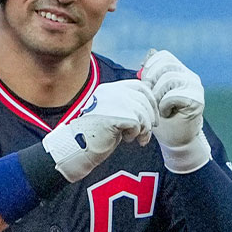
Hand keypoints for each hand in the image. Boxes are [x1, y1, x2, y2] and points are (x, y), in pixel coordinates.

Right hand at [41, 80, 157, 181]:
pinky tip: (127, 139)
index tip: (152, 114)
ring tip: (138, 138)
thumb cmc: (94, 133)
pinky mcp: (118, 116)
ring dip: (144, 128)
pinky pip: (138, 124)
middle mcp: (113, 92)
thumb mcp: (111, 113)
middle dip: (151, 115)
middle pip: (144, 99)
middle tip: (149, 129)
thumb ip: (125, 106)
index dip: (150, 99)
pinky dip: (137, 134)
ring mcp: (115, 103)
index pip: (139, 86)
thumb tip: (150, 108)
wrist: (79, 145)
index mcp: (110, 89)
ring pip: (143, 113)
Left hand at [139, 49, 211, 172]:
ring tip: (159, 107)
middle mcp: (190, 77)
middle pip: (166, 65)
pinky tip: (166, 113)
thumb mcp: (152, 95)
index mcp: (180, 73)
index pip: (165, 57)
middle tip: (150, 97)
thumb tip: (145, 59)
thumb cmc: (163, 119)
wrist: (175, 141)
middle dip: (152, 80)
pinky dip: (164, 106)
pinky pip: (173, 95)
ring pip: (169, 79)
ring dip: (158, 95)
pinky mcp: (197, 100)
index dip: (151, 66)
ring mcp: (195, 88)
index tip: (145, 82)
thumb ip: (151, 78)